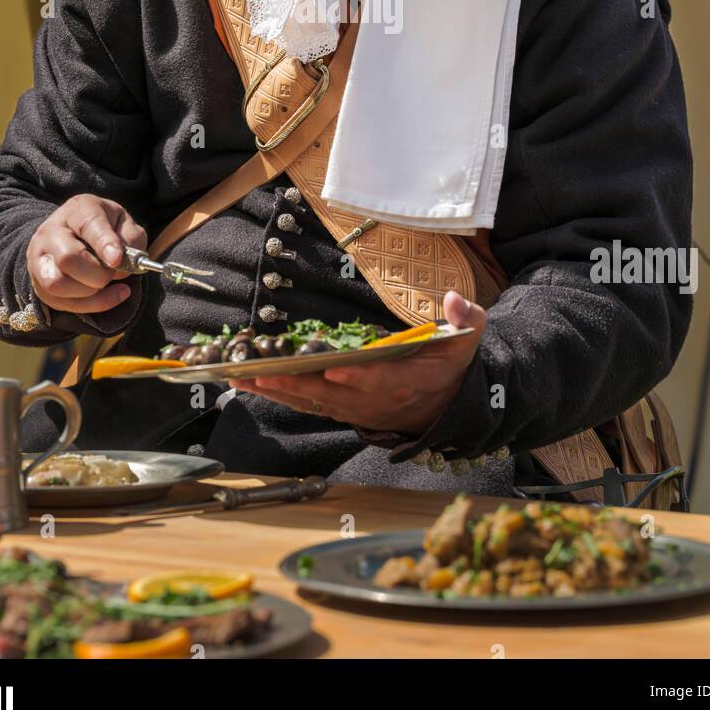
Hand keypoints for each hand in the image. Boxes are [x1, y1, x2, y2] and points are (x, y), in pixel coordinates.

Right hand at [26, 194, 146, 315]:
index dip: (104, 243)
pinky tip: (109, 296)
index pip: (88, 224)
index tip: (117, 259)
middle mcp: (51, 232)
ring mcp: (39, 258)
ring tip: (106, 283)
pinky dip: (90, 305)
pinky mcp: (38, 282)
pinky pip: (60, 302)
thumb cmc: (103, 226)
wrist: (71, 231)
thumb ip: (130, 238)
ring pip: (58, 284)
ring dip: (90, 291)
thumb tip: (124, 263)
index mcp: (78, 210)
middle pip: (68, 258)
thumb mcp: (123, 221)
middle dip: (98, 273)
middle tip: (113, 272)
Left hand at [234, 291, 486, 435]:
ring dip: (277, 391)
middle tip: (262, 373)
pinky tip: (253, 385)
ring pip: (312, 402)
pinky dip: (280, 395)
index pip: (379, 381)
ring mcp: (356, 408)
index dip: (357, 378)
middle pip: (332, 395)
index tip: (334, 371)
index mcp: (406, 381)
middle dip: (296, 385)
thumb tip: (456, 300)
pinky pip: (307, 405)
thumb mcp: (467, 340)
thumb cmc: (450, 365)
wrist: (445, 407)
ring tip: (242, 377)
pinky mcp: (342, 409)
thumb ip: (467, 318)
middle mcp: (375, 400)